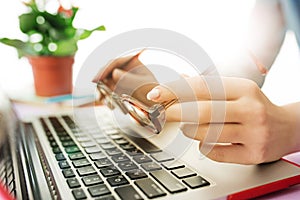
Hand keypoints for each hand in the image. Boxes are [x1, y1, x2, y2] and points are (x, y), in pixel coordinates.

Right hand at [93, 52, 157, 105]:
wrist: (158, 104)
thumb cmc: (153, 92)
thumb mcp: (142, 85)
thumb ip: (128, 79)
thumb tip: (114, 73)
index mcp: (132, 62)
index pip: (115, 62)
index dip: (104, 70)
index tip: (96, 80)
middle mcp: (125, 68)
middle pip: (107, 72)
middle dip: (102, 84)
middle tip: (100, 96)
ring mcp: (121, 78)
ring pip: (106, 82)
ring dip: (103, 93)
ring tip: (107, 104)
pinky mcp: (119, 88)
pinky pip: (108, 91)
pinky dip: (108, 98)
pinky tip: (111, 106)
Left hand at [146, 76, 299, 163]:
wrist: (287, 128)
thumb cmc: (256, 106)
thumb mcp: (237, 91)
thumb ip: (209, 85)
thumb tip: (181, 77)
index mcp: (244, 89)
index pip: (203, 87)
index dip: (175, 90)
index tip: (157, 94)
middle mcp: (251, 109)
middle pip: (204, 111)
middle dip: (177, 112)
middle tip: (165, 113)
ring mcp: (253, 133)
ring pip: (208, 133)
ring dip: (190, 130)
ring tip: (187, 127)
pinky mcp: (253, 154)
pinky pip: (216, 153)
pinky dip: (204, 147)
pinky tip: (205, 141)